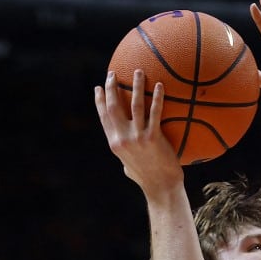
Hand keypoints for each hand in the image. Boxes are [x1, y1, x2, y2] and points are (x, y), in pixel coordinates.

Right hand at [94, 68, 183, 196]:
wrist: (161, 188)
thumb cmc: (148, 178)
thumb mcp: (129, 166)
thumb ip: (126, 153)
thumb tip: (127, 147)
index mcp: (114, 143)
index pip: (104, 117)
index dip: (100, 101)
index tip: (99, 88)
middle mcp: (122, 139)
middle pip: (114, 107)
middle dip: (112, 87)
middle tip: (114, 73)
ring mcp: (137, 138)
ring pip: (134, 105)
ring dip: (135, 86)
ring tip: (138, 71)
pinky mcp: (153, 138)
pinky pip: (155, 112)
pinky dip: (156, 97)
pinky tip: (159, 86)